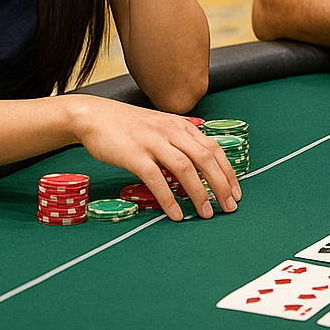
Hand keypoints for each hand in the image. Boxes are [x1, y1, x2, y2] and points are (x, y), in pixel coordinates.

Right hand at [66, 94, 240, 220]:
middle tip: (228, 207)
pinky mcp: (134, 155)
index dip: (228, 171)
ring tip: (206, 213)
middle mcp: (171, 131)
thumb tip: (200, 164)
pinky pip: (156, 179)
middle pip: (205, 159)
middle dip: (221, 184)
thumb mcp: (161, 128)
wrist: (94, 116)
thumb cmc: (128, 127)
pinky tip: (175, 214)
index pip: (213, 149)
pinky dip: (168, 198)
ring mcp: (153, 142)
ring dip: (199, 193)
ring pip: (185, 168)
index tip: (236, 191)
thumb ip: (180, 142)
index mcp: (181, 126)